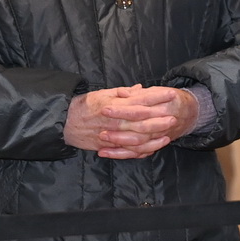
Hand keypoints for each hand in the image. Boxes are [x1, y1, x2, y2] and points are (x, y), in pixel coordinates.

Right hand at [64, 85, 199, 158]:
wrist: (65, 122)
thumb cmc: (84, 105)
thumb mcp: (103, 93)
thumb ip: (123, 92)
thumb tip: (140, 89)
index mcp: (115, 105)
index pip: (141, 101)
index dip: (157, 97)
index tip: (170, 94)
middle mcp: (116, 121)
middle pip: (142, 121)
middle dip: (160, 119)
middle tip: (174, 116)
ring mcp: (113, 136)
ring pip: (137, 139)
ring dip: (154, 138)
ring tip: (168, 135)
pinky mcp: (109, 147)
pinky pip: (127, 151)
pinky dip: (141, 151)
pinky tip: (152, 149)